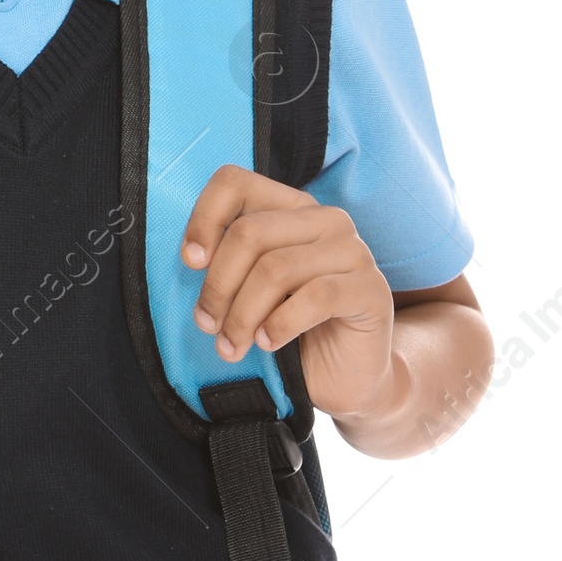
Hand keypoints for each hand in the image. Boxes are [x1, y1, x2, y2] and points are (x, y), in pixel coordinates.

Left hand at [181, 166, 394, 422]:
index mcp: (291, 208)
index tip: (190, 262)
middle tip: (207, 325)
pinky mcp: (371, 289)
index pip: (236, 183)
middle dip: (218, 286)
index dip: (204, 219)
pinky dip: (280, 324)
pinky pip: (314, 297)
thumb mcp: (249, 289)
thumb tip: (193, 256)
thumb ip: (227, 263)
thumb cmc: (288, 328)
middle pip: (249, 233)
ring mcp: (354, 252)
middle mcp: (326, 220)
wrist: (344, 377)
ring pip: (275, 269)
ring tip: (232, 346)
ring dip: (242, 316)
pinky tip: (268, 343)